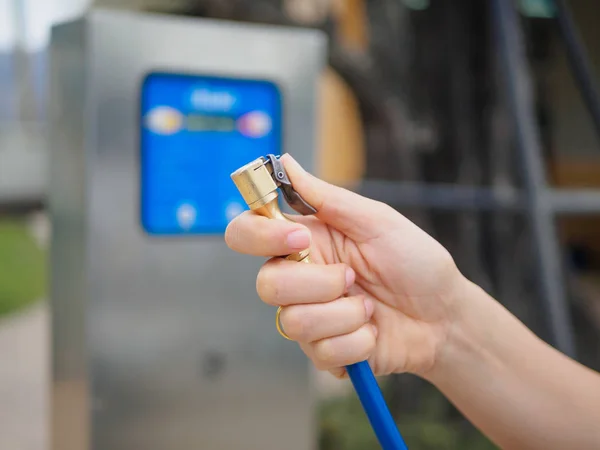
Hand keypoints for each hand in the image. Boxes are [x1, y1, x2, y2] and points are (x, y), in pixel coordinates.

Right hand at [225, 154, 464, 379]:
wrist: (444, 315)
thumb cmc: (414, 260)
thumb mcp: (375, 220)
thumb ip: (325, 197)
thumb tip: (284, 161)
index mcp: (305, 240)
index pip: (247, 233)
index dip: (260, 236)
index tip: (299, 237)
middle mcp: (299, 278)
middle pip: (267, 284)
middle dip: (318, 283)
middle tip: (353, 277)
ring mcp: (309, 316)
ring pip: (293, 322)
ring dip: (345, 315)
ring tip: (370, 306)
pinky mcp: (324, 352)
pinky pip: (321, 352)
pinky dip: (357, 340)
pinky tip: (373, 331)